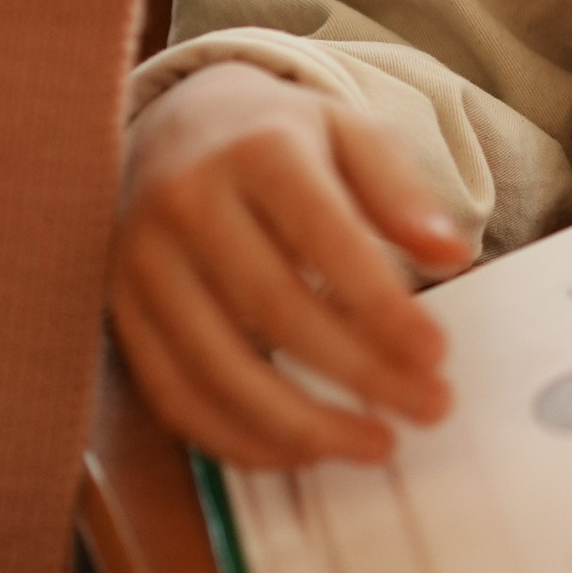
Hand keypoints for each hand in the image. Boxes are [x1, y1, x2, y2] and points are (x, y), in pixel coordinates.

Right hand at [109, 62, 473, 466]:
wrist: (174, 122)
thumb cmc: (275, 138)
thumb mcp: (349, 131)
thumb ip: (401, 191)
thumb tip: (452, 253)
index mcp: (257, 150)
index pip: (326, 238)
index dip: (382, 306)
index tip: (436, 354)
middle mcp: (187, 203)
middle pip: (275, 308)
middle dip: (360, 372)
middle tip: (428, 406)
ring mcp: (142, 261)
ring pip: (218, 366)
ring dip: (302, 423)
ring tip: (373, 444)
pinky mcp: (119, 310)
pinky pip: (173, 394)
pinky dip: (237, 438)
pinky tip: (298, 450)